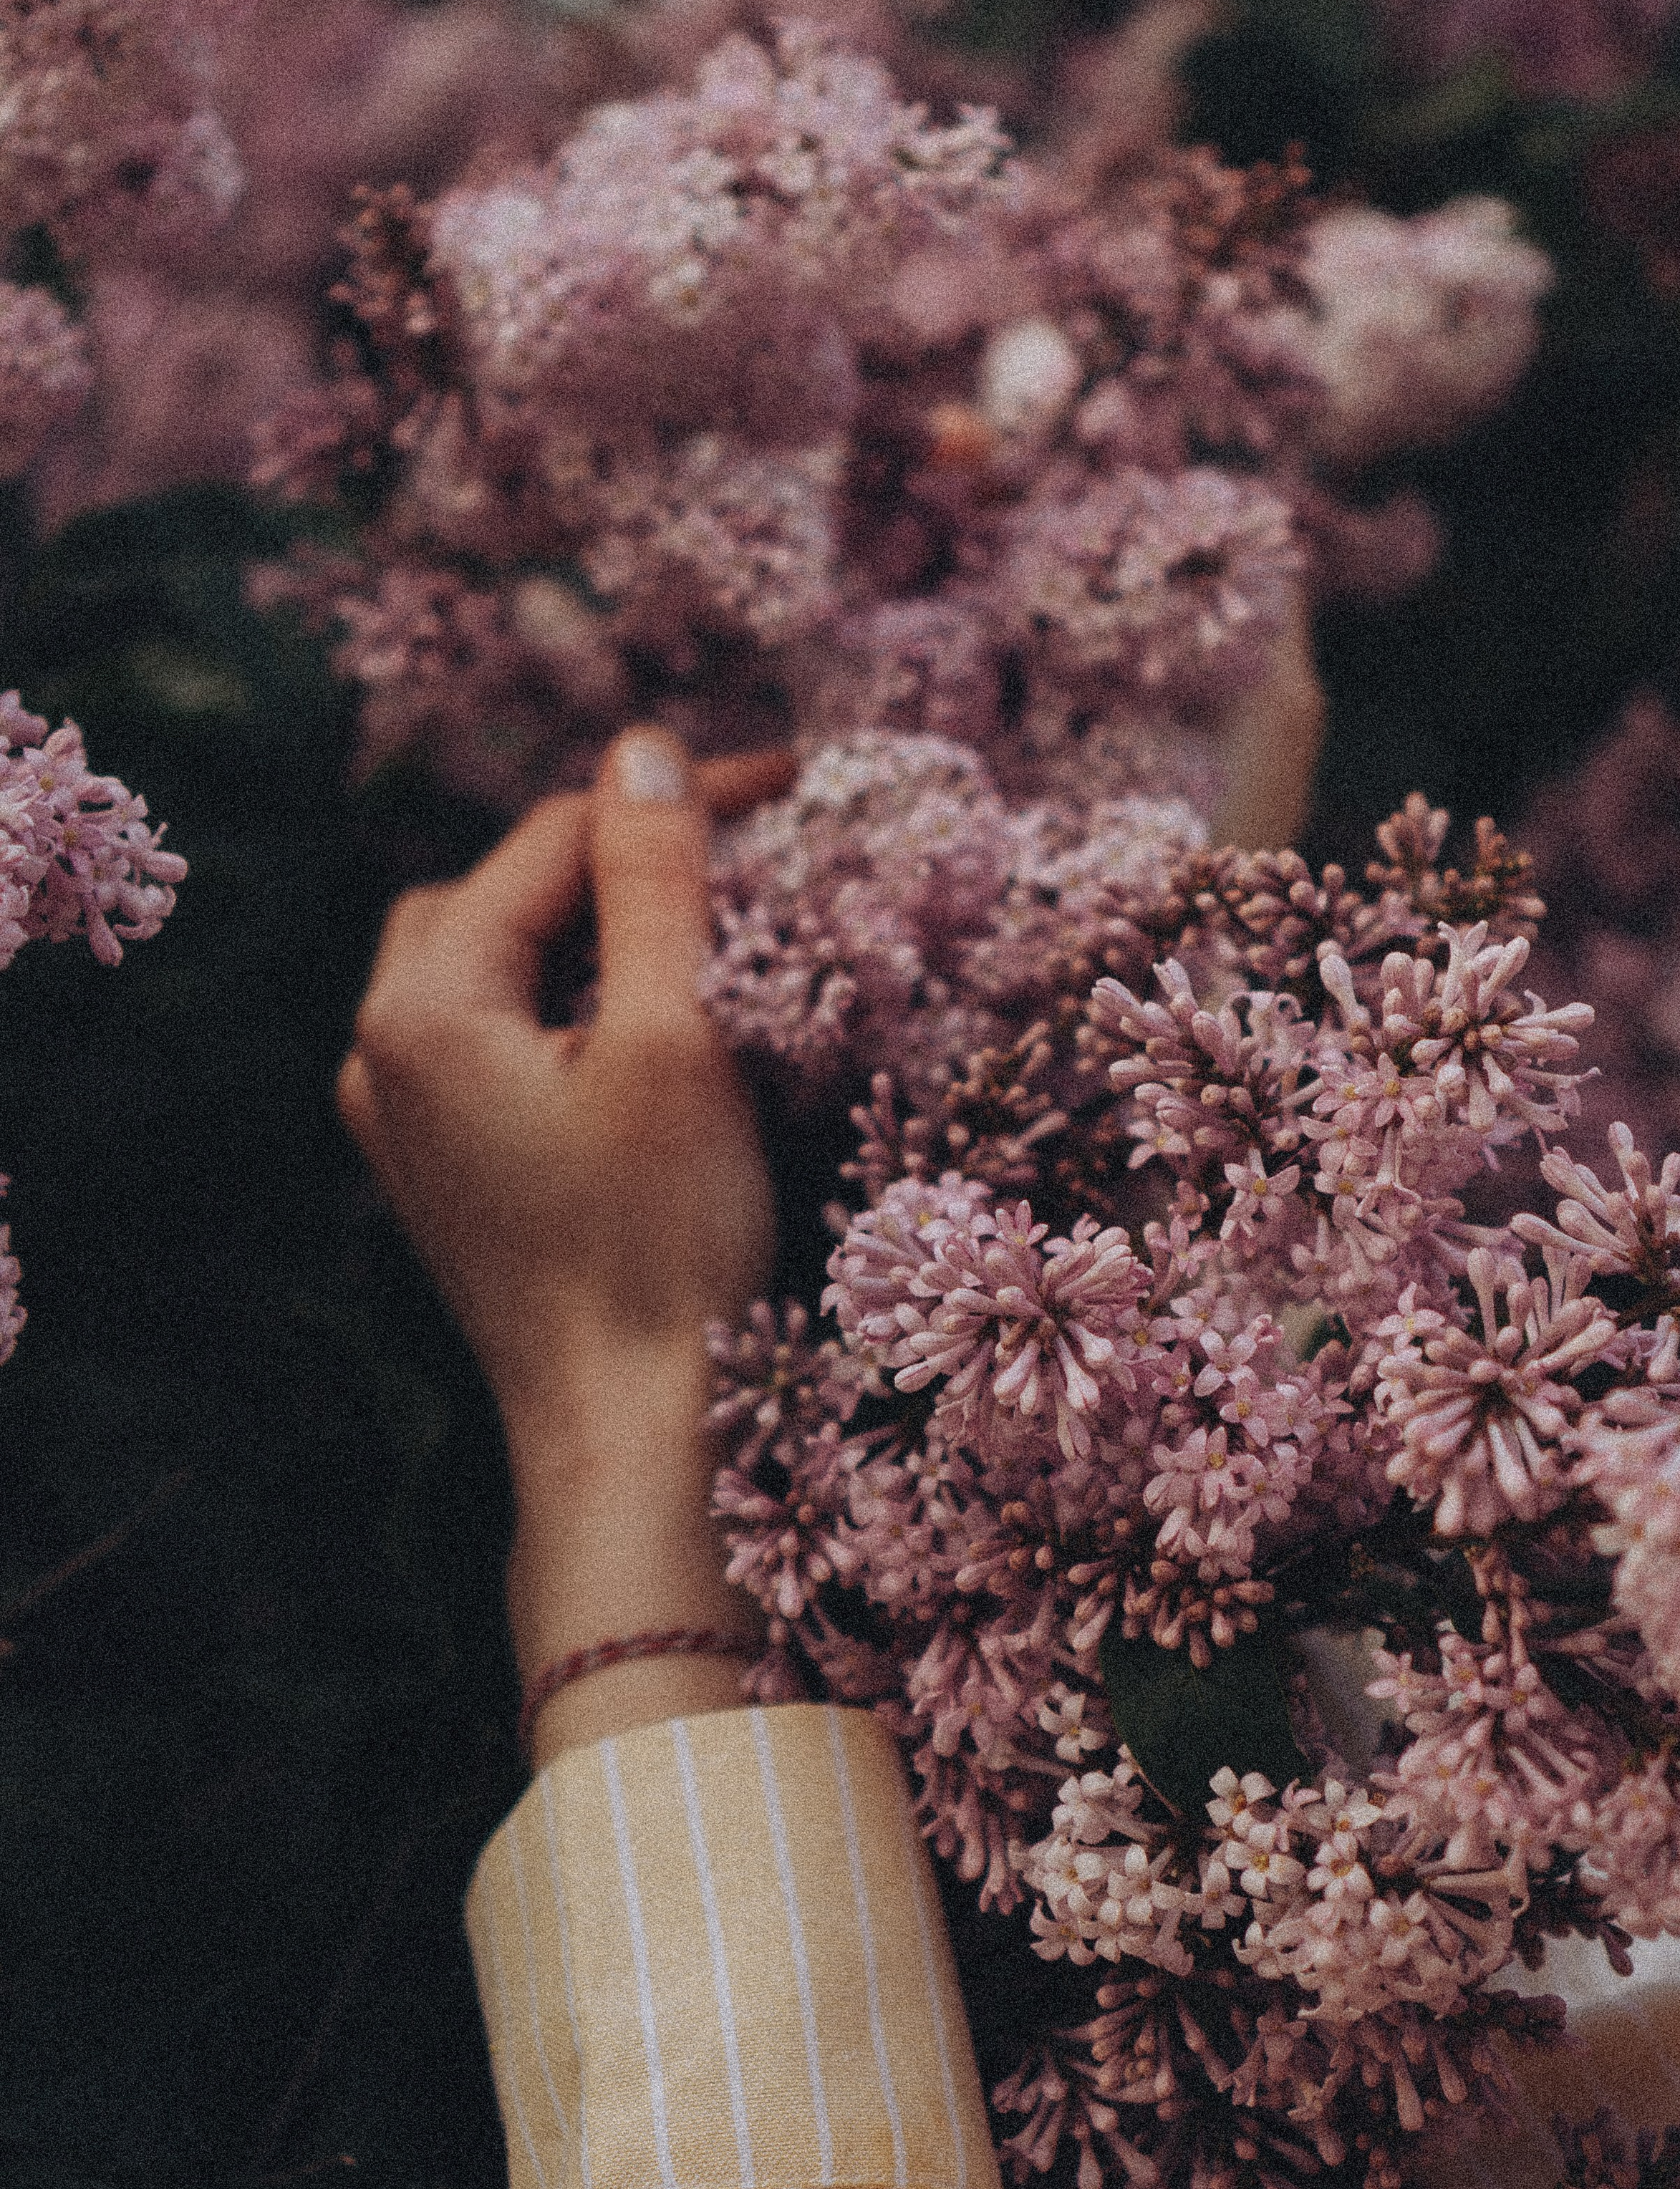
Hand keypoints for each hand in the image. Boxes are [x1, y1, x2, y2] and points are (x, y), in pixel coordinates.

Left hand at [338, 726, 792, 1757]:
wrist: (633, 1439)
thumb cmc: (662, 1245)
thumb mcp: (675, 1039)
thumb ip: (651, 882)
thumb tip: (642, 749)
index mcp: (424, 1004)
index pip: (553, 841)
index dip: (672, 797)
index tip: (790, 782)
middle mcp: (381, 1049)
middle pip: (504, 888)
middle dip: (616, 853)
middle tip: (743, 843)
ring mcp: (399, 1117)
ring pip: (489, 958)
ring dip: (586, 924)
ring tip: (701, 919)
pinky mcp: (437, 1170)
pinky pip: (488, 1035)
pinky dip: (561, 999)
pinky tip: (637, 1019)